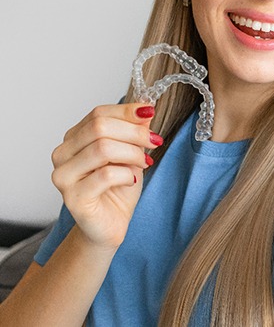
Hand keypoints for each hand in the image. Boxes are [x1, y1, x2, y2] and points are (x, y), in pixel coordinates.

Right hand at [51, 104, 161, 250]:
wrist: (111, 224)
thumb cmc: (119, 187)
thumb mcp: (131, 152)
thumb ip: (134, 130)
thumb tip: (145, 107)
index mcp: (74, 138)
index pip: (98, 113)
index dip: (127, 111)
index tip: (150, 112)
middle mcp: (63, 153)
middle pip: (99, 127)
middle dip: (134, 132)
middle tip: (154, 141)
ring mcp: (64, 176)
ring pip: (102, 148)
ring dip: (132, 154)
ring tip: (144, 162)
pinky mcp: (73, 197)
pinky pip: (105, 175)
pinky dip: (127, 174)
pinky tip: (132, 179)